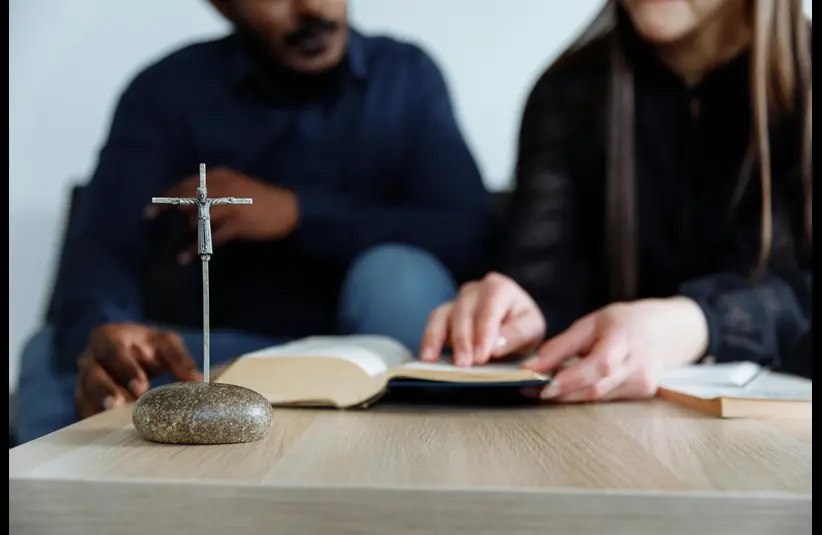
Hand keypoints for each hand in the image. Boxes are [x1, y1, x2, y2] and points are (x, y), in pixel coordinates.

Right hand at [75, 323, 200, 418]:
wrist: (127, 350)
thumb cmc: (147, 346)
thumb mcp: (165, 344)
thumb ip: (180, 360)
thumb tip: (198, 381)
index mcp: (108, 338)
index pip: (114, 352)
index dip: (127, 370)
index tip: (141, 387)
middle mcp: (90, 358)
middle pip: (94, 375)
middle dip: (107, 391)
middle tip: (120, 405)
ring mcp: (83, 380)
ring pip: (84, 395)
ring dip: (99, 408)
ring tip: (112, 420)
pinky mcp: (83, 398)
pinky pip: (84, 410)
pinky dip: (95, 420)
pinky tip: (108, 430)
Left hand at [148, 168, 299, 261]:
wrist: (289, 208)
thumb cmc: (260, 199)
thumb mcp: (235, 188)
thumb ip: (212, 193)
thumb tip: (186, 207)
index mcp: (221, 177)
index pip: (188, 183)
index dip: (168, 194)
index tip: (152, 205)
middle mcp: (224, 188)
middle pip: (188, 196)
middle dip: (167, 207)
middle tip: (150, 218)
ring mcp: (231, 205)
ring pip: (199, 216)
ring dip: (186, 229)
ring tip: (176, 242)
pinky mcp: (239, 224)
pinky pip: (212, 237)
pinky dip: (197, 247)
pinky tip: (187, 256)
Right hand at [420, 272, 545, 366]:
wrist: (513, 326)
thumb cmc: (522, 326)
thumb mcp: (532, 329)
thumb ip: (517, 334)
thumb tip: (495, 347)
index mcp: (499, 287)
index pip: (489, 309)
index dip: (484, 333)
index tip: (482, 356)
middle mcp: (475, 289)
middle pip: (464, 312)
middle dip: (463, 340)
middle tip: (463, 365)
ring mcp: (457, 300)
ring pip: (443, 315)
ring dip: (438, 339)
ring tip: (432, 360)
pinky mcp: (445, 314)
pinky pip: (433, 323)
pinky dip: (428, 340)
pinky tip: (426, 357)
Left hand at [522, 297, 708, 401]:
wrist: (664, 331)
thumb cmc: (623, 322)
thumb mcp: (590, 323)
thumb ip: (561, 345)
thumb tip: (532, 366)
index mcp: (624, 340)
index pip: (598, 366)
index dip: (569, 379)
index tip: (542, 384)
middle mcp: (637, 366)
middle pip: (595, 387)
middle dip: (560, 392)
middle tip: (531, 389)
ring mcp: (642, 384)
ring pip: (598, 397)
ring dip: (568, 396)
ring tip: (543, 389)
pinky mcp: (641, 395)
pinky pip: (605, 399)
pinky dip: (584, 395)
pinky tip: (568, 389)